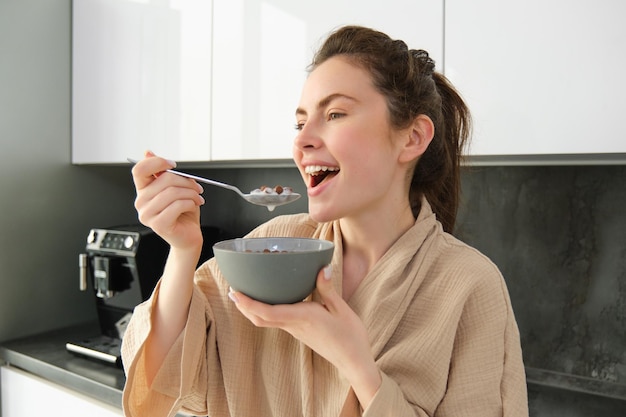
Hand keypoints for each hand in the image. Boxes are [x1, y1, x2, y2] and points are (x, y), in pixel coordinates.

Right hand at [131, 151, 204, 249]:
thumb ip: (163, 172)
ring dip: (190, 193)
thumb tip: (148, 153)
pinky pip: (177, 206)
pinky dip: (190, 203)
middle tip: (196, 187)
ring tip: (197, 198)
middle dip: (186, 181)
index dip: (157, 162)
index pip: (139, 169)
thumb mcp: (175, 188)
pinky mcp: (158, 225)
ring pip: (172, 192)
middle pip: (163, 179)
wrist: (188, 236)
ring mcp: (147, 215)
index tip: (173, 165)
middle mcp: (141, 202)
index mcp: (143, 190)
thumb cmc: (183, 213)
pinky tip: (192, 206)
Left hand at [230, 266, 381, 407]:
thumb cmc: (349, 336)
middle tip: (233, 290)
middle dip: (244, 306)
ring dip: (252, 310)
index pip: (268, 312)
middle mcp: (294, 325)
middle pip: (260, 319)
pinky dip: (265, 312)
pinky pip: (276, 321)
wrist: (353, 361)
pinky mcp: (299, 332)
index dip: (248, 303)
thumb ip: (327, 288)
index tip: (235, 292)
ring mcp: (295, 330)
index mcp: (303, 317)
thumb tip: (321, 267)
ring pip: (266, 321)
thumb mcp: (341, 308)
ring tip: (244, 294)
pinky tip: (268, 301)